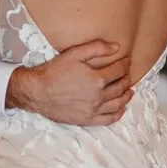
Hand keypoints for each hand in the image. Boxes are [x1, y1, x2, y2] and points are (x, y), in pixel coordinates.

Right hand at [6, 40, 132, 125]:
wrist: (37, 92)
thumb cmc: (54, 72)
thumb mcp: (74, 54)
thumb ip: (96, 48)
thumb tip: (116, 47)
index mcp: (97, 79)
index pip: (118, 71)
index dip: (124, 64)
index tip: (125, 61)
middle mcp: (99, 96)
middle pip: (120, 87)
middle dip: (126, 79)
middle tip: (127, 74)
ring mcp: (93, 110)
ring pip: (118, 104)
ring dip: (126, 96)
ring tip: (129, 91)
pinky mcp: (87, 120)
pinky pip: (108, 119)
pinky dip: (118, 114)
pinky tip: (121, 109)